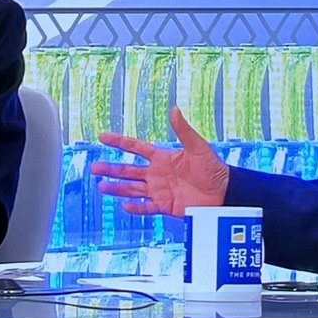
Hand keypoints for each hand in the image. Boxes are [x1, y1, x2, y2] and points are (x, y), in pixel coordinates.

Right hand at [92, 107, 229, 216]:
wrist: (224, 192)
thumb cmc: (213, 167)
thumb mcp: (198, 146)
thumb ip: (183, 130)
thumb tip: (174, 109)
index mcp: (162, 157)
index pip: (135, 147)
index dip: (119, 142)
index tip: (102, 137)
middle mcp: (157, 174)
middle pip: (128, 170)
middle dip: (111, 168)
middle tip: (94, 167)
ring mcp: (159, 190)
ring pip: (132, 189)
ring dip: (117, 188)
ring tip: (101, 186)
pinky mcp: (165, 206)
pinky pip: (146, 207)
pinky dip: (135, 208)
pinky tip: (123, 206)